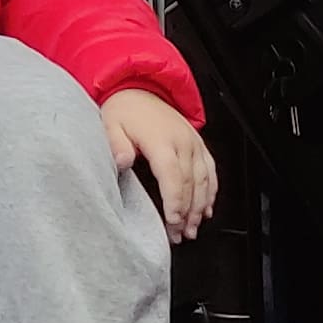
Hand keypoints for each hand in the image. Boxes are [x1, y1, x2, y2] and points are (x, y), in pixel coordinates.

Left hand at [101, 89, 216, 238]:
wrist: (139, 88)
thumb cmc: (124, 110)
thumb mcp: (110, 124)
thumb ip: (116, 145)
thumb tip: (122, 161)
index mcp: (161, 140)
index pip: (172, 176)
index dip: (175, 201)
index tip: (173, 221)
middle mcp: (182, 142)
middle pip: (190, 184)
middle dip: (187, 213)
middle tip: (180, 234)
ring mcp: (193, 143)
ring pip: (204, 180)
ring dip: (201, 207)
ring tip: (192, 229)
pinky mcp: (198, 144)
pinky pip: (211, 170)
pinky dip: (211, 191)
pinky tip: (206, 209)